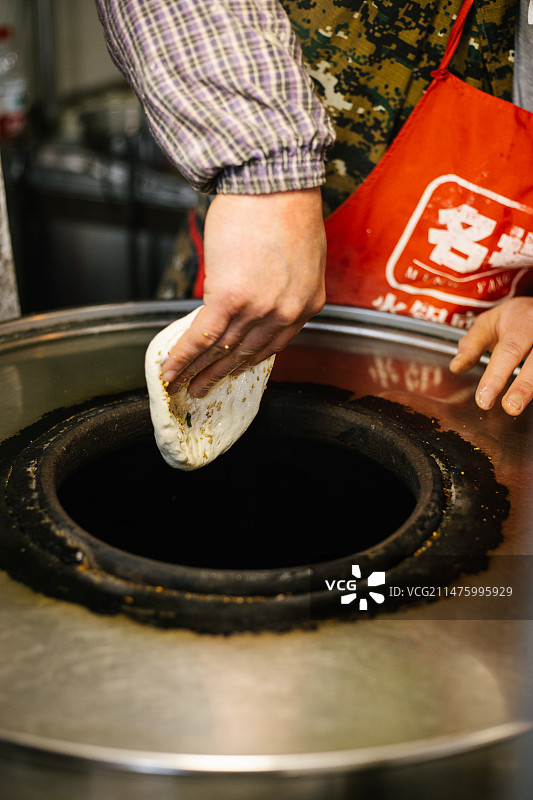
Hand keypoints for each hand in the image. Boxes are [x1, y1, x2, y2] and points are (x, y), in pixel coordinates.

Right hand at [160, 188, 325, 396]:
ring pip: (221, 350)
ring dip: (196, 372)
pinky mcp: (230, 297)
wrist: (273, 178)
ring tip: (180, 386)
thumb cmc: (286, 205)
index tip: (229, 370)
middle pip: (245, 353)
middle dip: (219, 375)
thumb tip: (257, 297)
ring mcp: (259, 308)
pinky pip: (202, 336)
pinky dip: (183, 357)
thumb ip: (284, 285)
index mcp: (306, 304)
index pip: (273, 344)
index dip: (245, 361)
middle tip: (202, 389)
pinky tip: (170, 370)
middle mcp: (285, 313)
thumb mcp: (300, 255)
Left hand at [449, 297, 532, 415]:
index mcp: (523, 323)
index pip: (509, 351)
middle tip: (510, 407)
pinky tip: (530, 398)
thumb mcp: (489, 323)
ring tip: (519, 407)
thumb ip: (472, 344)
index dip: (496, 376)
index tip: (484, 399)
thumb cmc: (513, 319)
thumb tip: (457, 366)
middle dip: (524, 386)